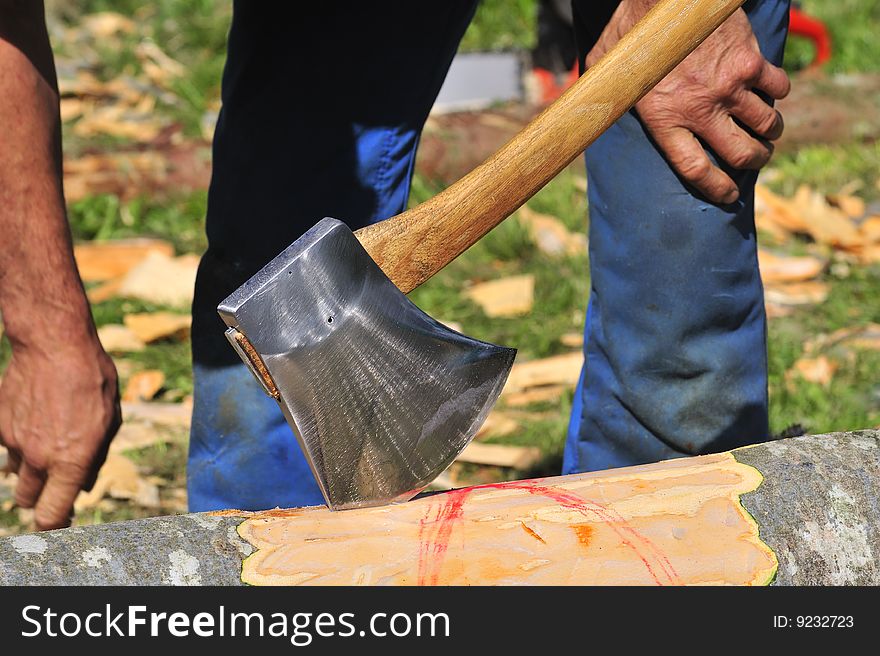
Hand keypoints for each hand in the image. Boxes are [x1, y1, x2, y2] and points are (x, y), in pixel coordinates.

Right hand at [0, 338, 119, 529]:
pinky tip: (33, 419)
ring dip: (28, 470)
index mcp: (72, 461)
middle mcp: (39, 458)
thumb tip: (82, 486)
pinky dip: (16, 443)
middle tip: (54, 481)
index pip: (51, 515)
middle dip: (40, 497)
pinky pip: (4, 447)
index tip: (59, 524)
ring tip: (47, 440)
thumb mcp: (110, 420)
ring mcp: (14, 442)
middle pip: (27, 500)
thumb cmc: (93, 379)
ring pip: (14, 474)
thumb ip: (95, 458)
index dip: (54, 525)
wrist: (55, 345)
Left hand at [587, 2, 790, 202]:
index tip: (728, 194)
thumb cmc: (634, 28)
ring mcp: (729, 86)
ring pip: (766, 124)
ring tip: (767, 131)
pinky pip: (778, 88)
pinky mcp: (750, 61)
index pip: (695, 170)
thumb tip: (587, 109)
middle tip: (756, 158)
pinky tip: (771, 93)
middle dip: (754, 161)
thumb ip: (608, 92)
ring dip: (770, 132)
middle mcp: (700, 108)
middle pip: (740, 153)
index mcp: (664, 118)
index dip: (716, 188)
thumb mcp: (607, 65)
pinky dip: (779, 93)